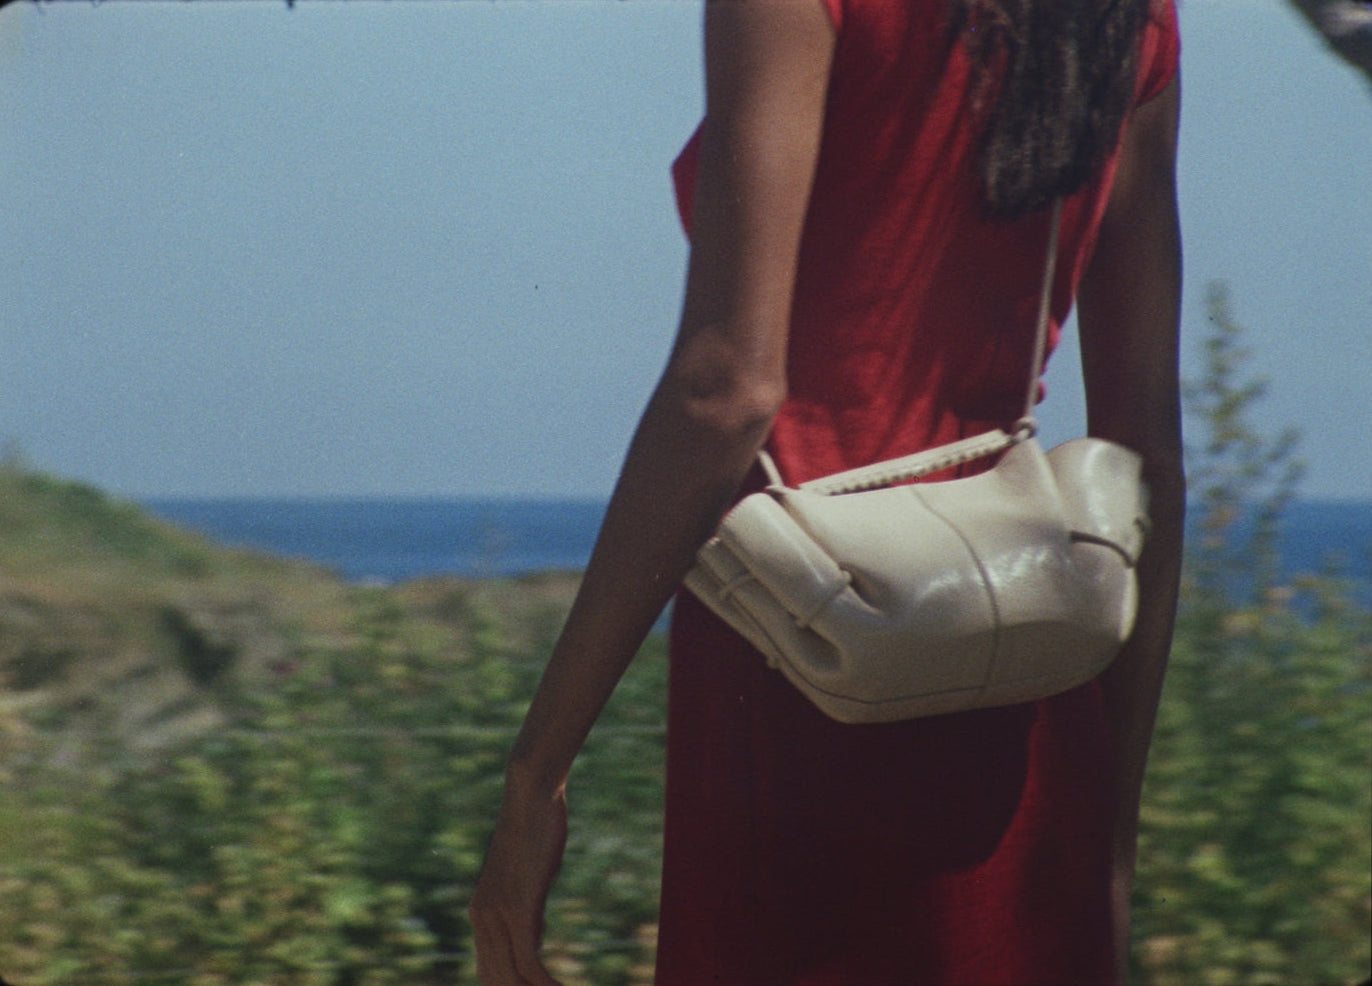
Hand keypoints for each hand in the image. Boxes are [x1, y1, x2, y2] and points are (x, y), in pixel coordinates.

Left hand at [469, 782, 568, 985]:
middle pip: (496, 981)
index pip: (487, 971)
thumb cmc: (533, 829)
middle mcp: (482, 918)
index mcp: (480, 912)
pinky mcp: (519, 908)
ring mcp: (498, 914)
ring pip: (512, 978)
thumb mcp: (525, 879)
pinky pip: (529, 962)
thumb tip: (532, 935)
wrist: (529, 795)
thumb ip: (524, 909)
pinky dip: (547, 983)